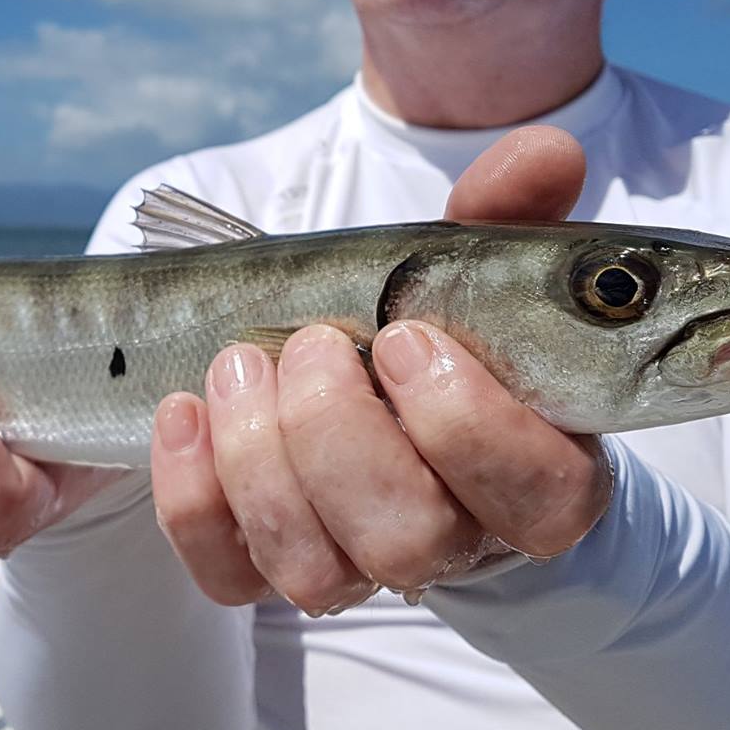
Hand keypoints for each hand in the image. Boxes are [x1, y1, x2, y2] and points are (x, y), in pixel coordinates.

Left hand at [149, 126, 612, 610]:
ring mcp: (358, 567)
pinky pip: (228, 576)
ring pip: (315, 571)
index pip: (540, 497)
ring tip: (242, 362)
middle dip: (342, 434)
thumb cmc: (444, 333)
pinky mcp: (268, 573)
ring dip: (262, 460)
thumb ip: (511, 214)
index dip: (469, 426)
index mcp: (539, 474)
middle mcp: (455, 541)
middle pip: (411, 540)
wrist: (378, 399)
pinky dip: (192, 496)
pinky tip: (184, 412)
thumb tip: (545, 153)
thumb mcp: (478, 268)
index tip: (407, 336)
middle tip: (315, 343)